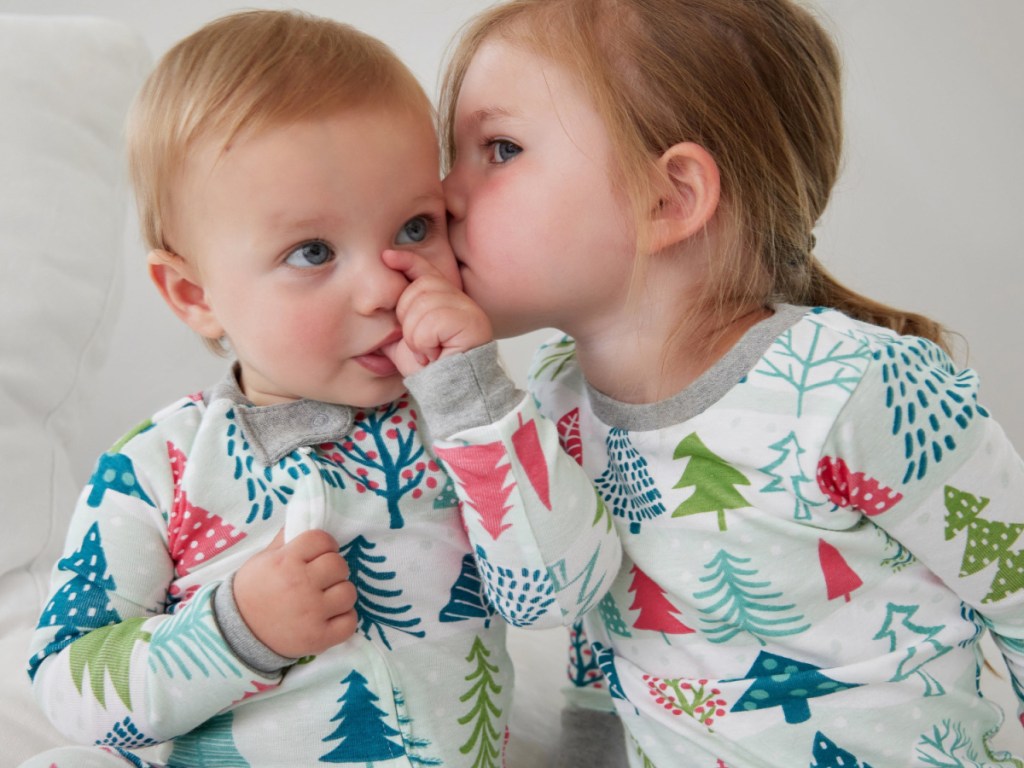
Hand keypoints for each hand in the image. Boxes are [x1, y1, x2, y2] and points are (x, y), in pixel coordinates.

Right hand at [233, 529, 356, 657]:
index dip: (323, 545)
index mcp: (286, 561)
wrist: (238, 633)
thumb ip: (287, 538)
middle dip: (332, 569)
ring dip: (340, 594)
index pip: (322, 540)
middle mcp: (300, 585)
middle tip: (321, 577)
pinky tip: (330, 616)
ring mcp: (311, 613)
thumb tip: (306, 514)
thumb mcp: (264, 558)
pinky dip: (344, 619)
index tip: (318, 554)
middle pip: (339, 565)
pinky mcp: (319, 638)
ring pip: (348, 592)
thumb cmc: (254, 590)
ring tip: (325, 598)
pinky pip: (350, 621)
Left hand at [381, 248, 492, 375]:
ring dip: (415, 334)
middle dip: (407, 317)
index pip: (426, 270)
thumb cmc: (428, 371)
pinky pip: (432, 321)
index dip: (406, 261)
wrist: (447, 395)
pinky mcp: (473, 323)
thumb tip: (376, 301)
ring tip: (426, 352)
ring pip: (424, 303)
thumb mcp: (404, 340)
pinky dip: (424, 342)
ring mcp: (470, 310)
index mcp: (446, 301)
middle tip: (419, 344)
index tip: (386, 257)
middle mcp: (462, 301)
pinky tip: (432, 355)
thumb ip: (395, 319)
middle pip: (420, 286)